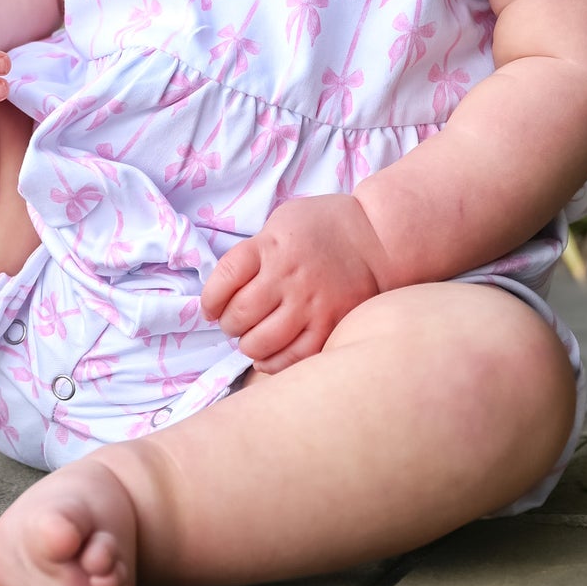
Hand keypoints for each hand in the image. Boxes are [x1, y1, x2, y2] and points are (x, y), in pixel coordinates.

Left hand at [200, 194, 390, 373]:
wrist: (376, 236)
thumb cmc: (323, 226)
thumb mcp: (281, 222)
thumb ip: (256, 250)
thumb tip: (227, 287)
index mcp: (270, 245)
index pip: (225, 276)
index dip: (210, 299)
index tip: (211, 307)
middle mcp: (288, 275)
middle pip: (240, 313)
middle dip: (228, 324)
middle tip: (234, 323)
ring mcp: (310, 303)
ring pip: (261, 341)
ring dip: (248, 345)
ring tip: (251, 339)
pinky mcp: (330, 324)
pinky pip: (294, 357)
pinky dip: (273, 363)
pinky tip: (268, 356)